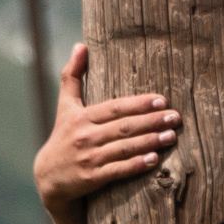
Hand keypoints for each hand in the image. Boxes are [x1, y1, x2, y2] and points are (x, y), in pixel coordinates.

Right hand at [34, 46, 177, 211]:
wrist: (48, 178)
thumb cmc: (63, 137)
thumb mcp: (64, 106)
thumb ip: (72, 76)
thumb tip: (81, 45)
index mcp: (81, 117)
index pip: (115, 108)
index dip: (139, 104)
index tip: (162, 101)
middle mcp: (85, 136)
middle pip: (123, 127)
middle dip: (152, 122)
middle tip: (176, 117)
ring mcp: (88, 158)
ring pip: (124, 148)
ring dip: (149, 142)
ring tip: (171, 136)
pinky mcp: (91, 178)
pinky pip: (117, 171)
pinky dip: (135, 165)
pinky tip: (154, 159)